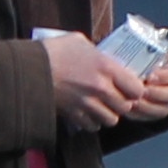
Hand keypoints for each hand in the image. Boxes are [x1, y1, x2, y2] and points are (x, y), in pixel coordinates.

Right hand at [40, 30, 167, 130]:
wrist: (31, 68)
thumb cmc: (54, 51)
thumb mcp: (79, 42)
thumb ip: (97, 52)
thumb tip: (103, 56)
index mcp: (106, 68)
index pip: (136, 89)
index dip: (135, 89)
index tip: (130, 86)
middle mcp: (101, 88)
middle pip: (126, 107)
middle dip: (123, 103)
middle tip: (116, 97)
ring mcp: (87, 104)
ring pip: (111, 119)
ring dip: (109, 113)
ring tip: (103, 106)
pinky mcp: (74, 115)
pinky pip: (93, 126)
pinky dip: (93, 121)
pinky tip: (88, 112)